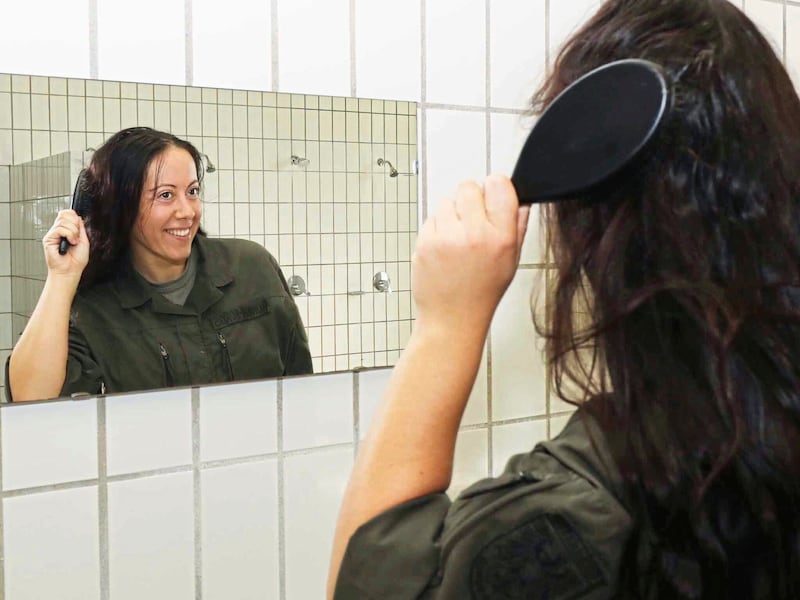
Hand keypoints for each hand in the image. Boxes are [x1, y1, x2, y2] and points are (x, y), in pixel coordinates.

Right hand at [43, 210, 89, 277]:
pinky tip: (70, 242)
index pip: (66, 214)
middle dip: (75, 224)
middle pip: (64, 214)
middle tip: (77, 235)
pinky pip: (59, 229)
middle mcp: (58, 231)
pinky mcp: (48, 239)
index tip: (79, 225)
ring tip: (74, 241)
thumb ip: (80, 228)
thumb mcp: (83, 240)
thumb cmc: (76, 260)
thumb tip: (77, 217)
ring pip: (63, 221)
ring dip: (73, 231)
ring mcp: (53, 234)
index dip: (73, 215)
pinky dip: (69, 234)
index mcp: (66, 231)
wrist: (70, 271)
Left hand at [412, 175, 529, 332]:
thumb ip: (517, 226)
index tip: (492, 198)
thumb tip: (521, 200)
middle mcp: (474, 234)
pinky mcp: (425, 242)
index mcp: (501, 237)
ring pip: (446, 201)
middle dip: (470, 200)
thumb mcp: (511, 261)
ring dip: (451, 215)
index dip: (495, 188)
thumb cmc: (481, 293)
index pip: (499, 184)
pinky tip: (444, 249)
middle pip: (469, 187)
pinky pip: (430, 218)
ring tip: (457, 240)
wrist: (452, 319)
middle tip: (471, 222)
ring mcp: (446, 237)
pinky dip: (436, 229)